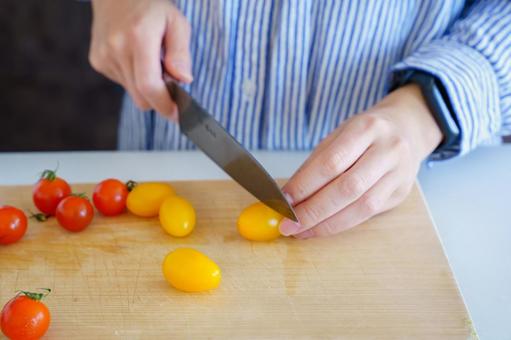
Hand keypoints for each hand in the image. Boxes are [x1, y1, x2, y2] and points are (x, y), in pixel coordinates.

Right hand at [89, 0, 191, 119]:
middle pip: (141, 96)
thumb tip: (184, 80)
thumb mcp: (176, 23)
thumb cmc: (152, 7)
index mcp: (139, 38)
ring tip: (151, 61)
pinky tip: (136, 58)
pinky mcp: (97, 61)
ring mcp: (104, 56)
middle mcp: (117, 48)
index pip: (149, 86)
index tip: (177, 114)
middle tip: (171, 83)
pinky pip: (123, 83)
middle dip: (159, 99)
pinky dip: (134, 78)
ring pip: (132, 92)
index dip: (164, 105)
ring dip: (146, 86)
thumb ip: (181, 53)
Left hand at [280, 84, 442, 238]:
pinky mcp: (401, 192)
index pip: (330, 162)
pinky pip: (369, 213)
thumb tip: (289, 195)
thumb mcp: (338, 136)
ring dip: (327, 224)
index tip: (282, 201)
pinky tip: (323, 227)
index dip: (304, 185)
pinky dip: (342, 223)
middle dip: (313, 211)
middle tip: (288, 224)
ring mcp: (399, 172)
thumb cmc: (364, 134)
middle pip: (347, 188)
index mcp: (366, 128)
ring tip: (302, 231)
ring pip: (362, 206)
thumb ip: (316, 163)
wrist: (406, 129)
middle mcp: (388, 149)